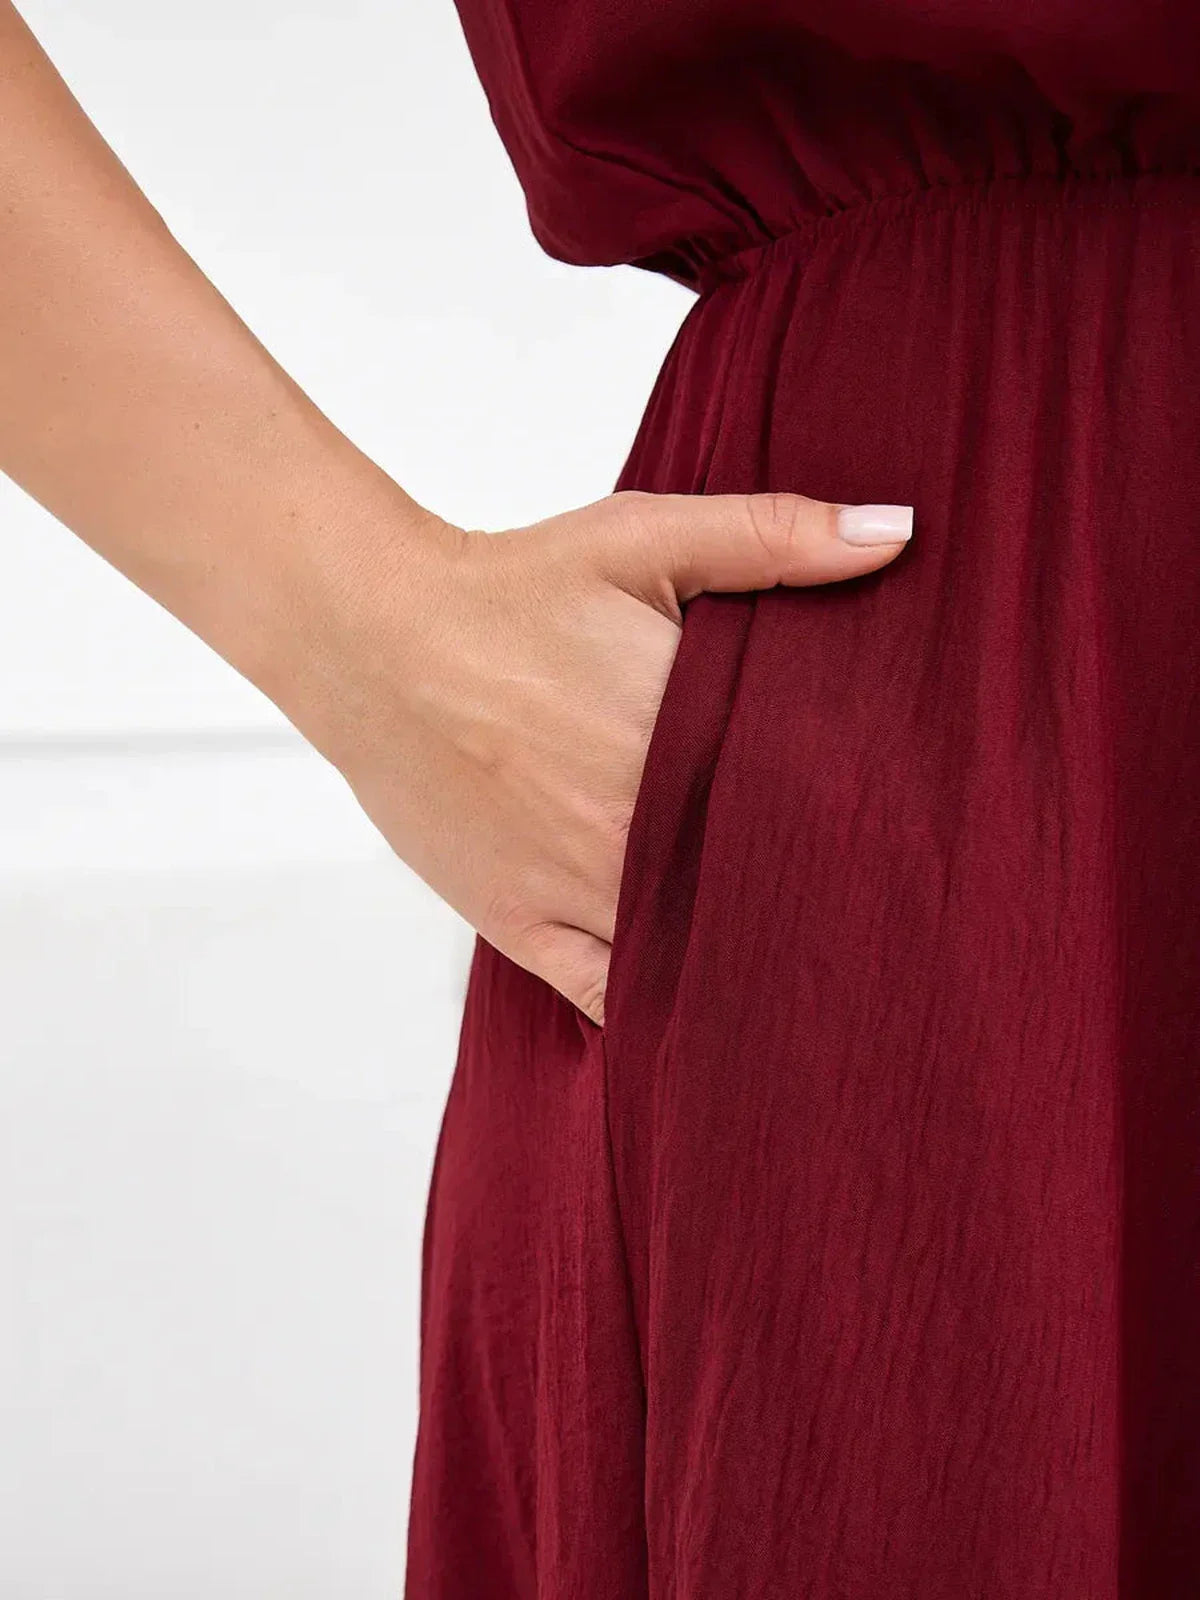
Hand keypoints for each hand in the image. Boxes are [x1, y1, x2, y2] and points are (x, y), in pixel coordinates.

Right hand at [305, 490, 911, 1024]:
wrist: (372, 639)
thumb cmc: (507, 590)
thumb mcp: (643, 540)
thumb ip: (773, 538)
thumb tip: (896, 534)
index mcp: (684, 736)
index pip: (813, 809)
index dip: (863, 831)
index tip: (901, 841)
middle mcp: (637, 828)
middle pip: (761, 891)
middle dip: (814, 901)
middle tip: (880, 920)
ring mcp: (579, 888)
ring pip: (695, 955)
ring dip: (749, 963)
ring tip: (813, 982)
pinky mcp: (523, 924)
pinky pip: (609, 998)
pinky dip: (657, 1010)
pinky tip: (706, 1021)